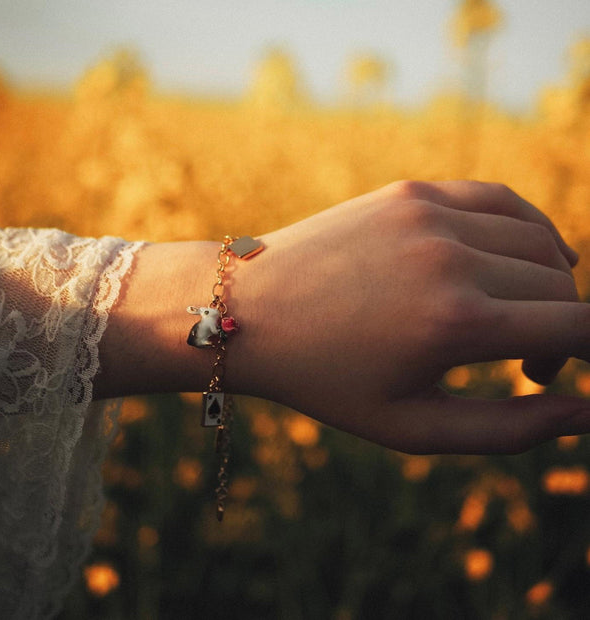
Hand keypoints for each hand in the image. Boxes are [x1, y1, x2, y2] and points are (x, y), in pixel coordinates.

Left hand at [227, 180, 589, 453]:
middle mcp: (451, 258)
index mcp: (455, 323)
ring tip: (516, 319)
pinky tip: (516, 260)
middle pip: (561, 285)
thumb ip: (509, 430)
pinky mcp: (412, 192)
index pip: (579, 327)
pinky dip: (525, 231)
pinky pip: (499, 200)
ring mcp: (430, 215)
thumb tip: (584, 414)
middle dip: (564, 329)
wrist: (251, 310)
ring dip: (548, 283)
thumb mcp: (411, 427)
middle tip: (528, 364)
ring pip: (538, 240)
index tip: (566, 370)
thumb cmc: (326, 379)